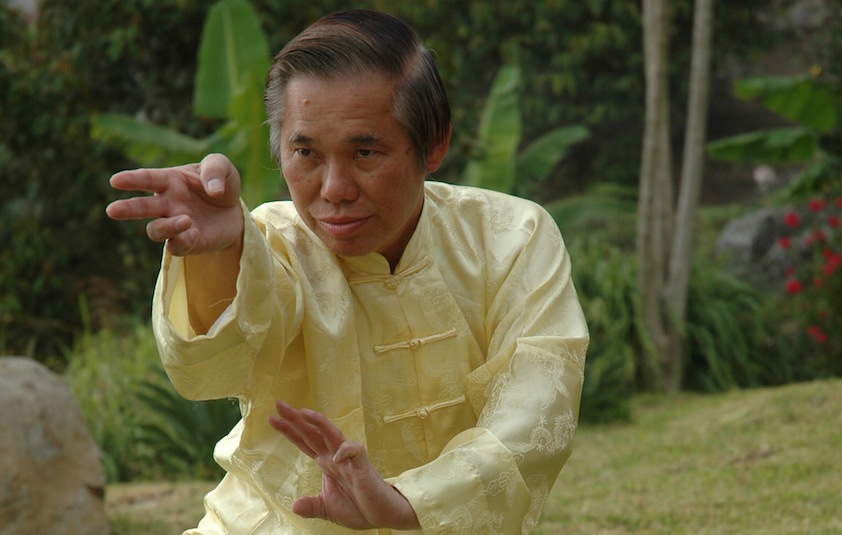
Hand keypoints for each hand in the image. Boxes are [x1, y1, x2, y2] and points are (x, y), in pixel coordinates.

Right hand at [105, 153, 242, 255]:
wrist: (234, 212)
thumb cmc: (221, 185)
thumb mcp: (223, 168)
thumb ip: (215, 170)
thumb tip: (214, 190)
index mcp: (170, 181)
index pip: (147, 179)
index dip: (131, 180)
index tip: (115, 181)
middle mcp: (167, 203)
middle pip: (142, 207)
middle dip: (127, 209)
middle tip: (112, 210)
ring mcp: (174, 224)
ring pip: (155, 230)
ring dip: (166, 227)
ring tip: (186, 220)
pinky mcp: (186, 243)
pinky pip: (176, 246)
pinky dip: (183, 240)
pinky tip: (195, 232)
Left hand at [269, 402, 419, 529]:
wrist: (383, 515)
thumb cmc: (359, 507)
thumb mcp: (328, 509)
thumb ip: (311, 506)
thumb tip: (294, 506)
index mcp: (326, 462)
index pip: (304, 442)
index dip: (289, 431)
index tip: (271, 419)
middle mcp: (336, 456)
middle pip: (313, 433)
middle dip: (296, 419)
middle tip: (280, 404)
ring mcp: (349, 459)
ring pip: (333, 434)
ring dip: (319, 423)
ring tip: (304, 413)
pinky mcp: (363, 466)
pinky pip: (354, 451)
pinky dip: (345, 451)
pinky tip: (335, 457)